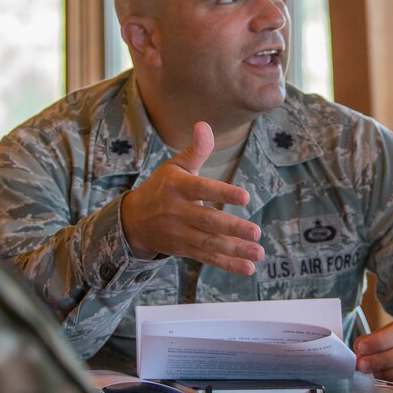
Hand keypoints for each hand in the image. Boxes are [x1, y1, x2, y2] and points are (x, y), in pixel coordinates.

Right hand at [120, 121, 263, 274]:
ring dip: (235, 250)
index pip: (202, 189)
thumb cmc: (161, 187)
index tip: (245, 196)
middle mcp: (178, 212)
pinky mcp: (185, 249)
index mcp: (178, 187)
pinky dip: (227, 264)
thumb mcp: (175, 166)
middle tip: (256, 232)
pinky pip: (207, 258)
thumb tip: (204, 124)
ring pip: (209, 243)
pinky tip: (248, 268)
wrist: (134, 220)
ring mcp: (181, 233)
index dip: (223, 193)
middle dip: (232, 228)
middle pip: (207, 221)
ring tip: (258, 253)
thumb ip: (196, 149)